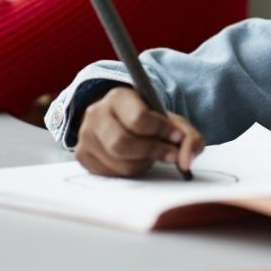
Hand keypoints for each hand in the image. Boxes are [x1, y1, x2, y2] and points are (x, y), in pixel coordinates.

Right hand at [74, 87, 203, 176]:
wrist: (122, 121)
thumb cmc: (150, 121)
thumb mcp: (172, 122)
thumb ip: (188, 137)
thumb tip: (186, 161)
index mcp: (118, 97)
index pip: (139, 118)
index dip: (162, 131)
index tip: (177, 137)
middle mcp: (96, 113)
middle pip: (123, 143)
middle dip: (152, 152)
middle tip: (170, 155)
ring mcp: (85, 136)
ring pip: (118, 162)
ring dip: (142, 164)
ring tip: (150, 155)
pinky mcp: (82, 155)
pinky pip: (109, 173)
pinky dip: (128, 171)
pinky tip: (135, 160)